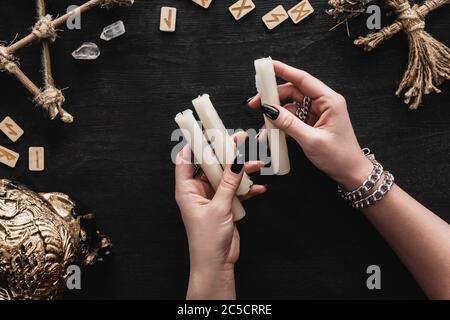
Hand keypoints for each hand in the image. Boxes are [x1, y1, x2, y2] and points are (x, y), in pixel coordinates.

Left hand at [175, 134, 265, 298]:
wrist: (217, 264)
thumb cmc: (208, 240)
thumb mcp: (220, 207)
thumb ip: (229, 182)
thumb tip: (237, 160)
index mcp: (187, 190)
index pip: (187, 159)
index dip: (195, 144)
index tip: (206, 130)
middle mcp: (197, 191)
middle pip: (210, 165)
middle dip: (226, 154)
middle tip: (239, 140)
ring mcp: (211, 198)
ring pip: (226, 177)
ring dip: (241, 172)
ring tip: (257, 163)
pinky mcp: (224, 206)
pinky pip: (235, 191)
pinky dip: (246, 189)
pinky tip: (259, 188)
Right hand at [249, 60, 371, 189]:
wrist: (350, 173)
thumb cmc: (339, 156)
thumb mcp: (311, 140)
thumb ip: (289, 123)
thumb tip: (269, 109)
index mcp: (329, 101)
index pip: (303, 79)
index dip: (284, 71)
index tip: (267, 65)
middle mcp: (323, 104)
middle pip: (293, 92)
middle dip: (272, 97)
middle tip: (254, 104)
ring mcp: (317, 114)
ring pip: (290, 106)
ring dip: (275, 115)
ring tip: (262, 127)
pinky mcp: (312, 124)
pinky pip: (292, 119)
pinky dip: (281, 124)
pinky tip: (271, 133)